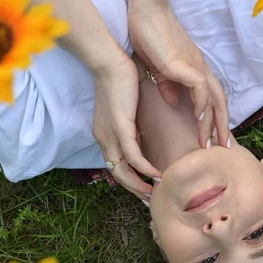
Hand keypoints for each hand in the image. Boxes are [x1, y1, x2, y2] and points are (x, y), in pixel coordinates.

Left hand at [91, 50, 160, 199]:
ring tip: (156, 191)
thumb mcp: (127, 109)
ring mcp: (111, 136)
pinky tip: (156, 174)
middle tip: (152, 199)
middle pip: (118, 175)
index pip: (117, 166)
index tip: (146, 188)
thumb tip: (145, 137)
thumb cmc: (120, 81)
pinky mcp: (120, 128)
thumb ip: (134, 126)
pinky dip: (144, 169)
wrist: (110, 62)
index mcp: (106, 136)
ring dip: (140, 184)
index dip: (131, 181)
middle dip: (136, 190)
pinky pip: (133, 157)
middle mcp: (105, 140)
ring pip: (123, 171)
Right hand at [128, 4, 229, 148]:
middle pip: (220, 101)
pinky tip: (198, 119)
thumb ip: (167, 83)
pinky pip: (200, 88)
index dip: (216, 118)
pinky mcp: (184, 64)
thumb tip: (172, 99)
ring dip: (212, 122)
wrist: (146, 13)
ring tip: (207, 142)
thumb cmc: (150, 37)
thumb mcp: (160, 67)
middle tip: (223, 147)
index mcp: (195, 70)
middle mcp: (200, 69)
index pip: (213, 98)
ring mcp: (195, 66)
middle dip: (222, 126)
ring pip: (213, 98)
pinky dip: (202, 105)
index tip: (214, 138)